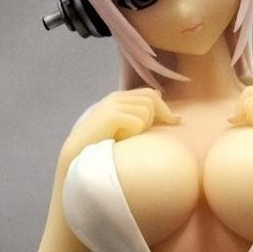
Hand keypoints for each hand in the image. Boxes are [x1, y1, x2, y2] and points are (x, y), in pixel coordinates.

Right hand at [63, 88, 180, 161]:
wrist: (76, 157)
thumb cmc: (99, 148)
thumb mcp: (121, 131)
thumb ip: (136, 118)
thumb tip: (158, 102)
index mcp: (118, 99)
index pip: (149, 94)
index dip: (164, 108)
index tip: (177, 121)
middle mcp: (116, 98)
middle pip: (152, 99)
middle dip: (158, 117)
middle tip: (151, 134)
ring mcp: (113, 104)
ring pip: (146, 111)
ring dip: (142, 128)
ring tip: (127, 138)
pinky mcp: (112, 114)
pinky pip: (138, 121)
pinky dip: (134, 133)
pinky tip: (120, 140)